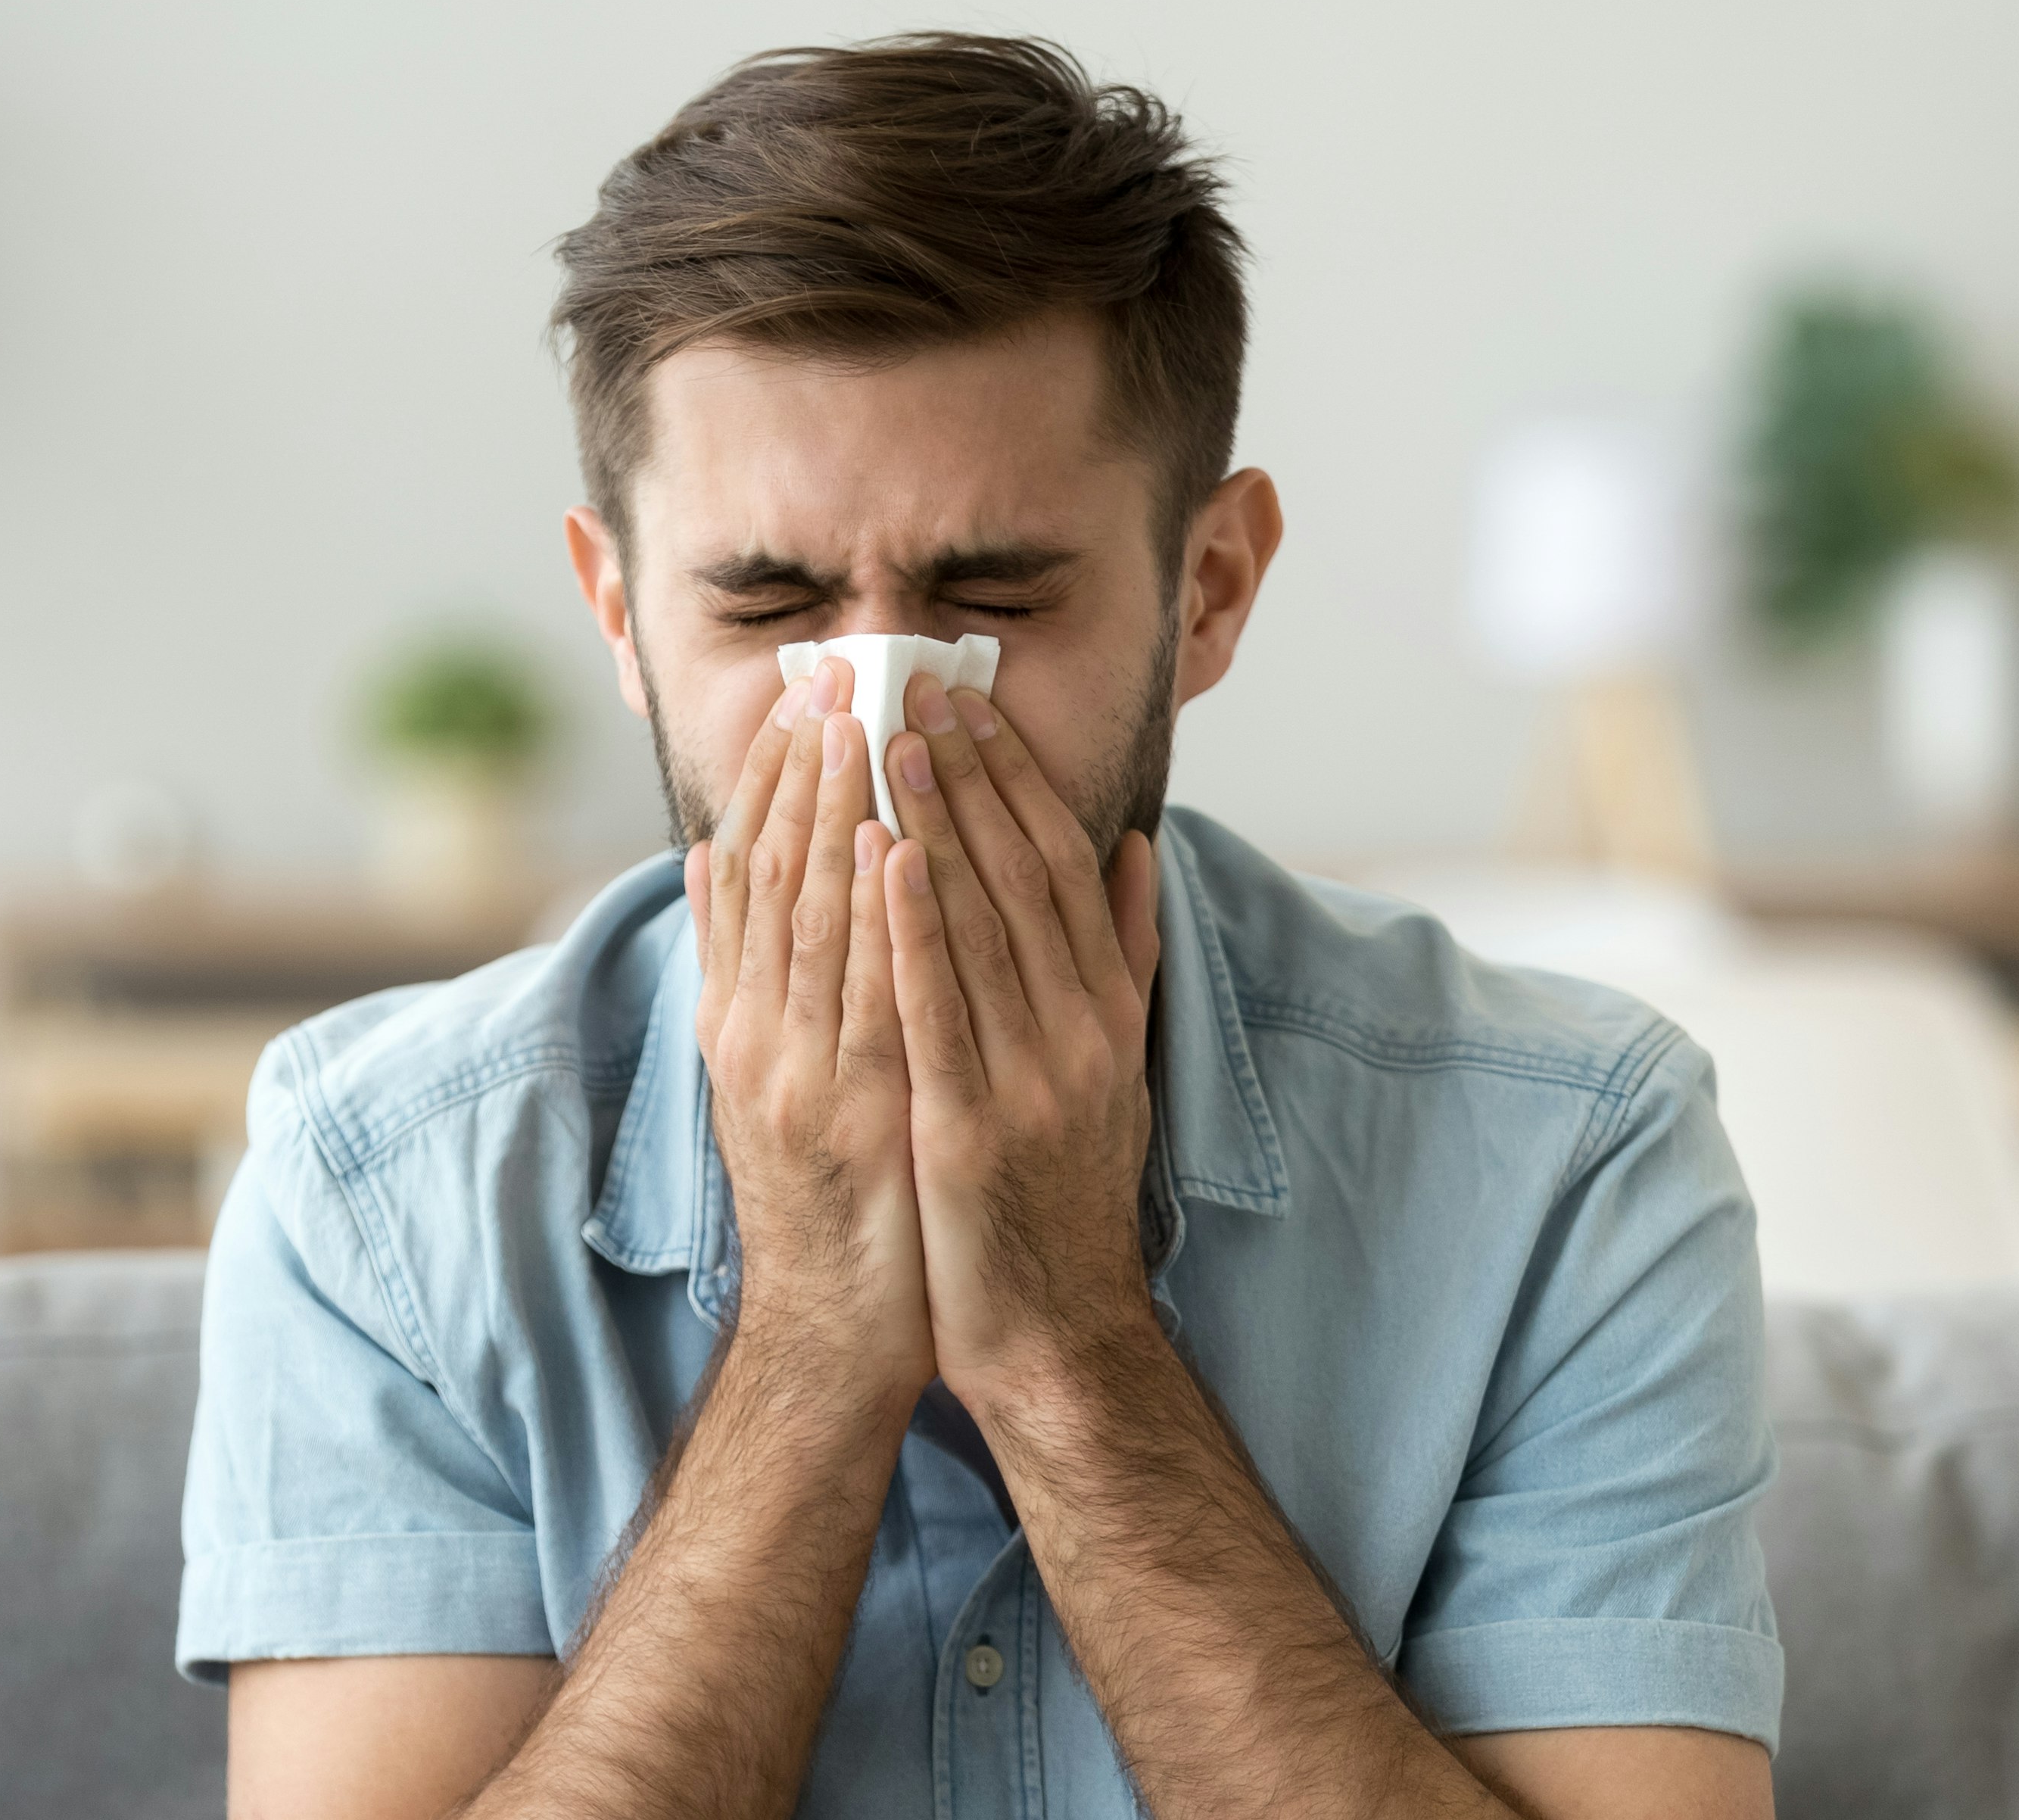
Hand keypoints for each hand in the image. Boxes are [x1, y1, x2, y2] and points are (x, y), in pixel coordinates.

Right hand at [689, 659, 931, 1406]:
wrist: (831, 1334)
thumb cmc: (823, 1199)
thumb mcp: (763, 1075)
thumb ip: (740, 970)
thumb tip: (711, 863)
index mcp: (739, 1020)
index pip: (751, 875)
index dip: (775, 780)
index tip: (804, 697)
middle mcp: (755, 1036)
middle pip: (774, 881)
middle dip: (803, 773)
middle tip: (832, 676)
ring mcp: (798, 1076)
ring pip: (812, 922)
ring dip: (835, 816)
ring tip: (860, 725)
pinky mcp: (850, 1117)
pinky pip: (864, 998)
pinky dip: (873, 918)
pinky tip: (890, 847)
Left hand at [878, 672, 1163, 1419]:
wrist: (1055, 1331)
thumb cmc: (1066, 1194)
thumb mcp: (1114, 1066)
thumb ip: (1124, 956)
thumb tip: (1137, 847)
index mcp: (1106, 1011)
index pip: (1061, 865)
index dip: (1015, 777)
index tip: (969, 703)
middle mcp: (1079, 1033)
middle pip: (1019, 876)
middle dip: (966, 774)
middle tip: (916, 686)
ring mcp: (1031, 1081)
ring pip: (979, 926)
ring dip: (933, 823)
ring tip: (889, 739)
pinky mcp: (974, 1131)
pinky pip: (937, 1010)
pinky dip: (912, 929)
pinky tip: (881, 859)